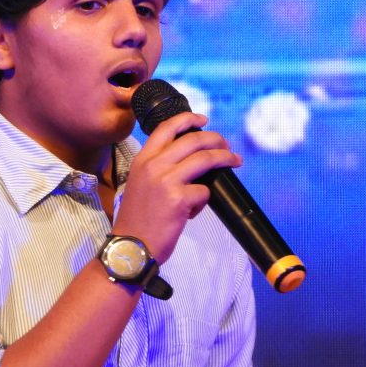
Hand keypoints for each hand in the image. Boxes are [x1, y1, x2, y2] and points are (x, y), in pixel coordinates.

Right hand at [112, 112, 240, 263]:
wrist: (131, 247)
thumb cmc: (137, 219)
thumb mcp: (140, 184)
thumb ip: (158, 168)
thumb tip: (189, 159)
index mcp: (143, 160)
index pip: (167, 128)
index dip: (188, 119)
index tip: (203, 119)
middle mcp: (154, 166)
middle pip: (193, 140)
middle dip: (216, 139)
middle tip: (227, 146)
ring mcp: (166, 181)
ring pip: (205, 159)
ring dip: (225, 158)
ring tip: (235, 161)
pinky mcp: (179, 199)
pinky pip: (204, 191)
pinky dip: (204, 200)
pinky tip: (193, 211)